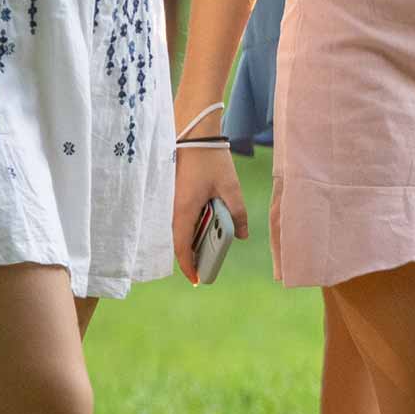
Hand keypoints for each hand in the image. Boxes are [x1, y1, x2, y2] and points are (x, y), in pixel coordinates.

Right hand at [171, 147, 241, 282]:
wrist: (194, 134)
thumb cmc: (211, 159)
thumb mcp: (231, 187)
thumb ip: (237, 212)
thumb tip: (241, 235)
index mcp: (185, 210)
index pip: (181, 247)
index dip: (188, 266)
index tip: (196, 279)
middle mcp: (174, 209)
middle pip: (179, 242)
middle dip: (192, 257)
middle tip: (207, 267)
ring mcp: (173, 201)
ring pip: (180, 230)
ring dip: (192, 242)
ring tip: (209, 249)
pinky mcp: (175, 194)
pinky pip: (181, 219)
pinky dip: (191, 228)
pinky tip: (206, 227)